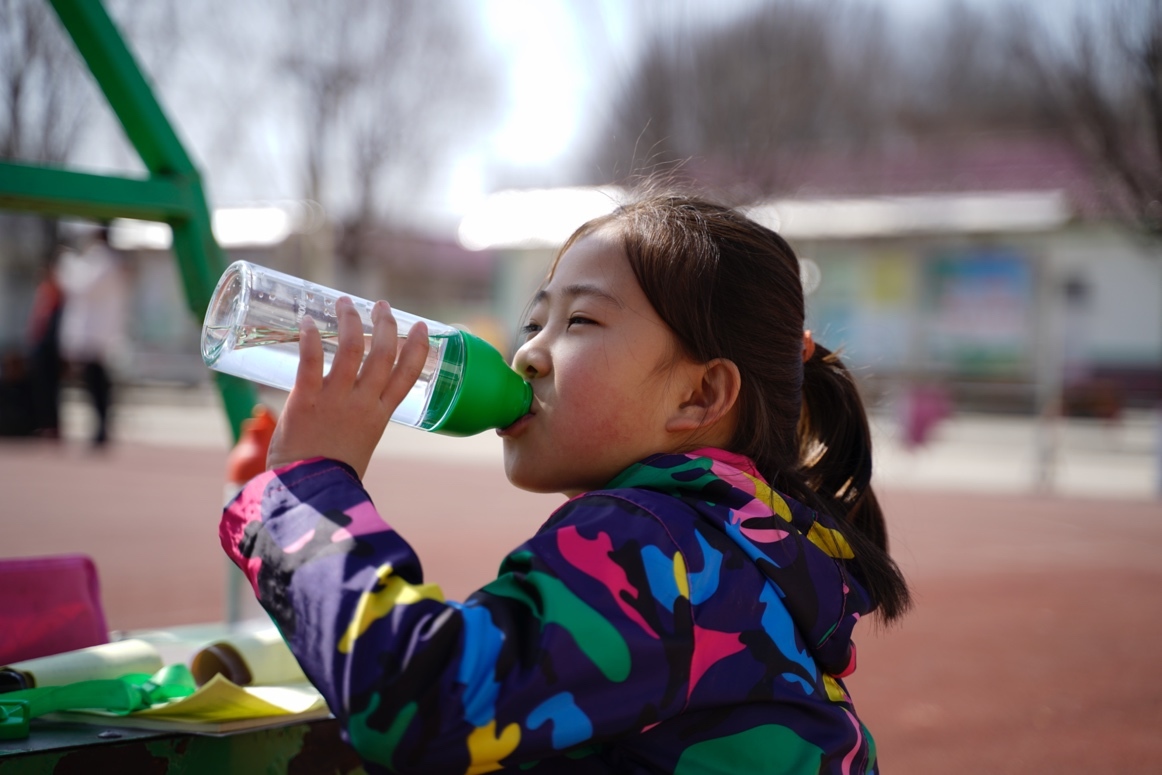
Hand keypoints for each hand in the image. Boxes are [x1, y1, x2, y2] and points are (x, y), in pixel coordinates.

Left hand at [266, 296, 429, 478]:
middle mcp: (364, 403)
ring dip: (350, 321)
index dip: (417, 348)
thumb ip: (357, 425)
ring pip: (351, 350)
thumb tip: (348, 413)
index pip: (407, 375)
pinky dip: (311, 338)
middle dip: (385, 325)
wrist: (310, 496)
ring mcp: (336, 400)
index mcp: (381, 416)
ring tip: (345, 302)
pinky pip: (311, 362)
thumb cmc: (331, 477)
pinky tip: (308, 322)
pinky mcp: (306, 401)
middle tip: (381, 306)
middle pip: (383, 354)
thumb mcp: (359, 447)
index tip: (421, 327)